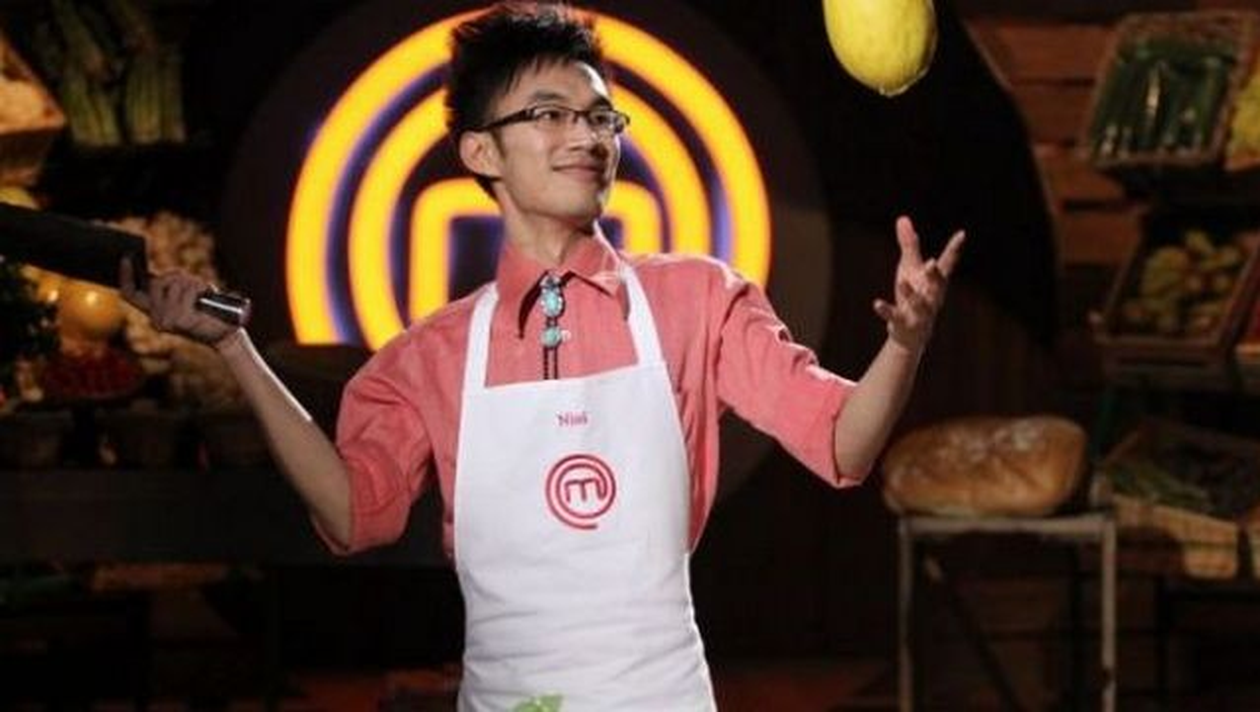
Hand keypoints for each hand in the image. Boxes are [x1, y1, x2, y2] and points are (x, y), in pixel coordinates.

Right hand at [119, 258, 238, 346]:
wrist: (226, 332)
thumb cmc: (206, 312)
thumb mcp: (184, 295)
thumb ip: (169, 286)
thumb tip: (160, 275)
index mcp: (154, 313)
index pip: (130, 294)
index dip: (125, 276)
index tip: (126, 259)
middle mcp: (156, 319)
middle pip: (156, 283)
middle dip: (177, 277)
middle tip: (193, 283)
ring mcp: (167, 321)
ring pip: (174, 284)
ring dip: (192, 282)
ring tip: (203, 293)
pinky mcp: (180, 321)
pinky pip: (187, 291)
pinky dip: (199, 288)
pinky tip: (206, 297)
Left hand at [873, 216, 963, 355]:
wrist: (912, 334)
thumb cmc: (914, 295)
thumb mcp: (910, 268)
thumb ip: (909, 245)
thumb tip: (902, 218)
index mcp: (935, 282)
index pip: (947, 264)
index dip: (954, 249)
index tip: (961, 234)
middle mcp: (930, 296)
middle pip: (936, 285)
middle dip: (934, 275)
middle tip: (932, 262)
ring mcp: (918, 311)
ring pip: (917, 302)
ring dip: (910, 292)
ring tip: (902, 282)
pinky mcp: (902, 322)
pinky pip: (894, 316)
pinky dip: (886, 310)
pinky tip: (876, 303)